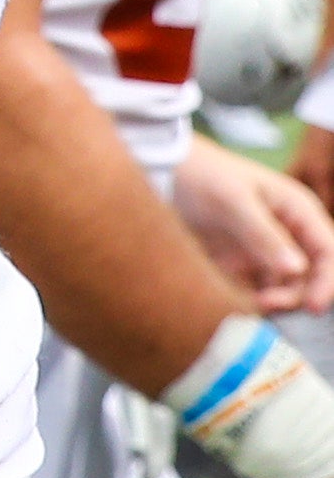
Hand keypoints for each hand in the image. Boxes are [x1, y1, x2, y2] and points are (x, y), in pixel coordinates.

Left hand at [174, 139, 333, 315]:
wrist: (162, 171)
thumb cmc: (202, 175)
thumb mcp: (233, 201)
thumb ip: (263, 234)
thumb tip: (297, 269)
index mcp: (298, 211)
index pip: (329, 251)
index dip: (327, 281)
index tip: (313, 306)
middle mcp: (289, 233)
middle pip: (311, 275)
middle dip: (298, 294)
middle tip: (268, 302)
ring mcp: (266, 250)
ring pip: (287, 286)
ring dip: (277, 300)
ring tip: (253, 303)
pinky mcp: (243, 263)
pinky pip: (258, 289)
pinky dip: (254, 299)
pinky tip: (239, 302)